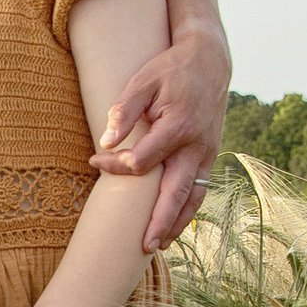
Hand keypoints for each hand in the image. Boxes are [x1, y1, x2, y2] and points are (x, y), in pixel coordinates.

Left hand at [92, 27, 230, 252]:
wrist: (210, 61)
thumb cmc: (170, 69)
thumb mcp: (142, 81)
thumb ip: (123, 111)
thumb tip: (107, 141)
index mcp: (177, 128)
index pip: (141, 162)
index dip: (115, 167)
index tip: (95, 161)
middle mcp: (196, 146)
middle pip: (175, 192)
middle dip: (160, 221)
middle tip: (145, 246)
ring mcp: (207, 153)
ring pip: (193, 197)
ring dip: (177, 223)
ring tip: (159, 245)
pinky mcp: (211, 155)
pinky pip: (201, 189)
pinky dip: (188, 210)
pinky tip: (175, 224)